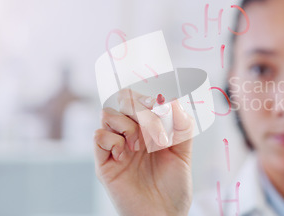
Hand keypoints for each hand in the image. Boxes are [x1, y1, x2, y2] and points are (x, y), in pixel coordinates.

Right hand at [94, 89, 194, 215]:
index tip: (161, 103)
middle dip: (138, 105)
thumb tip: (173, 101)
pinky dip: (113, 139)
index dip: (148, 95)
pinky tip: (126, 154)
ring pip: (107, 113)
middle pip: (122, 99)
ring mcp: (117, 147)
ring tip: (141, 145)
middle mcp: (131, 135)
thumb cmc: (174, 188)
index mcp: (149, 129)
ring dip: (127, 123)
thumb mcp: (184, 153)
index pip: (140, 99)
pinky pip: (99, 136)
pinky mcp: (104, 163)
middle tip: (153, 121)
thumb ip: (182, 126)